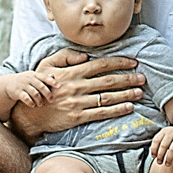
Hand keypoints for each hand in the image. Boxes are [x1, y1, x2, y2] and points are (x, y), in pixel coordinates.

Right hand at [12, 72, 54, 106]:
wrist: (8, 84)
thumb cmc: (25, 81)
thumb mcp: (33, 77)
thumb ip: (43, 77)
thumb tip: (53, 76)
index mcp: (34, 75)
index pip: (44, 77)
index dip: (52, 82)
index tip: (59, 86)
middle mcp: (28, 78)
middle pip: (41, 86)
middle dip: (48, 94)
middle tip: (51, 100)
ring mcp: (22, 85)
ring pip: (34, 93)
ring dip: (39, 100)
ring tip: (41, 104)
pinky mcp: (17, 92)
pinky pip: (26, 98)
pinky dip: (31, 102)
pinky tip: (33, 105)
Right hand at [13, 52, 144, 136]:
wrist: (30, 113)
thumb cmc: (41, 87)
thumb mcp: (47, 66)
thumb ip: (65, 56)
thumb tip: (85, 56)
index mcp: (72, 72)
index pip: (101, 65)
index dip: (119, 62)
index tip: (133, 62)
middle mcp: (77, 86)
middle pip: (109, 81)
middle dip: (128, 78)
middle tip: (143, 77)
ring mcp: (78, 102)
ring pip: (108, 97)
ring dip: (126, 94)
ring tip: (139, 92)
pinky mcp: (78, 117)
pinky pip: (102, 113)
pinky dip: (117, 110)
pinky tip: (129, 107)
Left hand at [149, 125, 172, 165]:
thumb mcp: (166, 135)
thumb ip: (160, 142)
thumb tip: (154, 156)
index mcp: (165, 131)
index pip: (156, 140)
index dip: (153, 149)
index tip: (153, 156)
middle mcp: (172, 133)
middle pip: (163, 145)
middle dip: (160, 156)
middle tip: (159, 162)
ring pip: (172, 149)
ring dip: (168, 158)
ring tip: (167, 164)